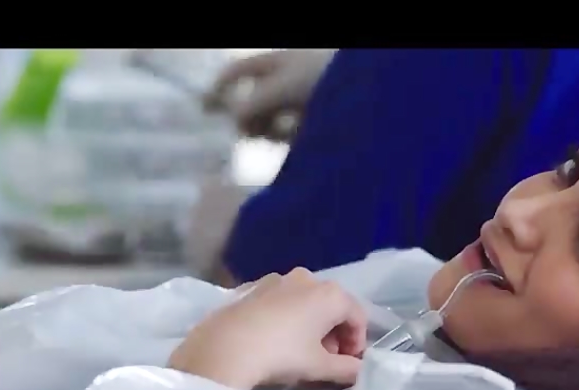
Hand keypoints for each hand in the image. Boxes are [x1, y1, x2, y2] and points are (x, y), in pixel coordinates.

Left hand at [169, 268, 366, 389]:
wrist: (224, 347)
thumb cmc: (281, 354)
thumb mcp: (319, 367)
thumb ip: (347, 369)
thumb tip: (360, 372)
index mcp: (331, 294)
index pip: (357, 316)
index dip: (358, 342)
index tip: (349, 364)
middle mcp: (307, 278)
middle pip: (332, 307)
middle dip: (334, 334)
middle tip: (325, 360)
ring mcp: (277, 279)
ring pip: (305, 302)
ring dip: (310, 325)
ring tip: (299, 352)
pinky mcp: (253, 287)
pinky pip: (281, 301)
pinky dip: (286, 317)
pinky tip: (274, 339)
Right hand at [204, 49, 336, 141]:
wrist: (375, 95)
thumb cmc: (327, 79)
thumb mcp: (282, 87)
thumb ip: (251, 103)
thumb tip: (234, 122)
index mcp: (279, 61)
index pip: (237, 72)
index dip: (218, 88)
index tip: (204, 111)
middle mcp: (290, 80)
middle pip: (254, 103)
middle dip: (250, 119)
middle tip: (252, 133)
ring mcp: (306, 103)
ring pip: (274, 123)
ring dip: (274, 130)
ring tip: (291, 131)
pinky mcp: (320, 126)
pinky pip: (295, 137)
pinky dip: (295, 139)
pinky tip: (308, 137)